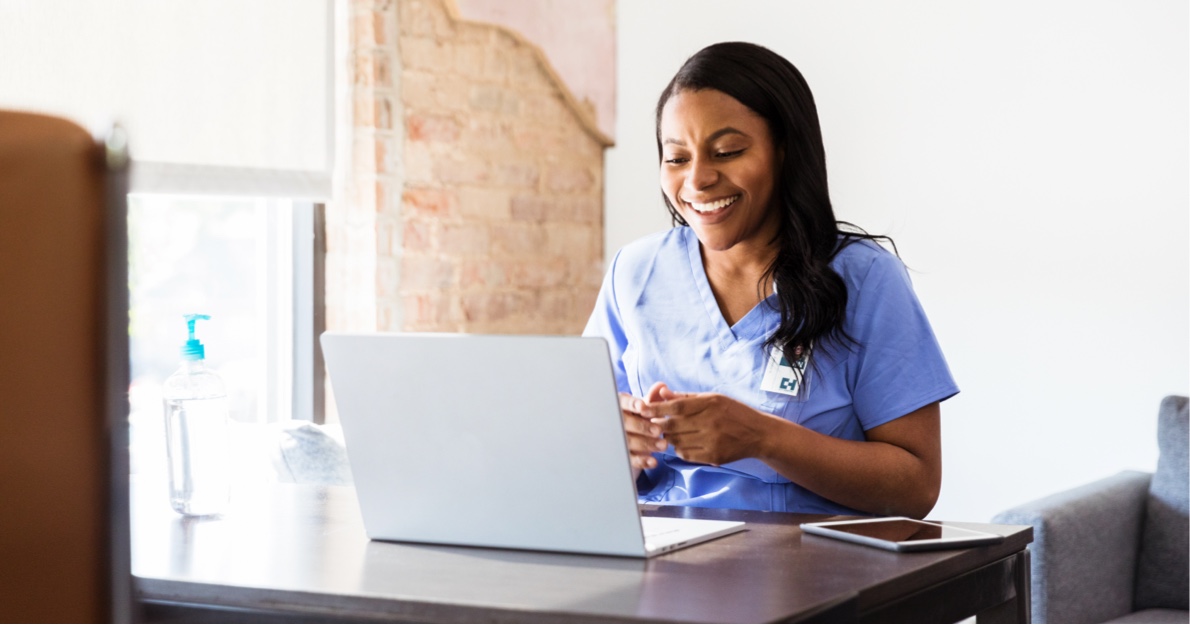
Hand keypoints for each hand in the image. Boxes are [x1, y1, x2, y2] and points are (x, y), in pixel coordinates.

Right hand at [618, 382, 669, 470]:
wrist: (631, 438)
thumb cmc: (639, 417)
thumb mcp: (646, 407)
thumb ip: (653, 397)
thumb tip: (661, 386)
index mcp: (620, 405)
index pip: (624, 403)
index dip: (632, 405)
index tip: (643, 407)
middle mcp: (616, 421)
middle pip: (625, 423)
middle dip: (642, 426)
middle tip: (659, 430)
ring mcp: (617, 439)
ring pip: (628, 441)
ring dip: (646, 444)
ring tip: (663, 445)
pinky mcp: (622, 455)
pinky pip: (630, 459)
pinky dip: (641, 461)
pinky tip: (653, 461)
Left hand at [638, 384, 773, 465]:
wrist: (758, 434)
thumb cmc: (733, 412)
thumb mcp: (713, 398)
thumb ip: (686, 398)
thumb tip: (661, 393)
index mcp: (710, 403)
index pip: (676, 407)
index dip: (656, 408)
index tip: (642, 409)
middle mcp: (711, 422)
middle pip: (673, 426)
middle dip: (658, 425)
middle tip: (651, 423)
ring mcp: (712, 441)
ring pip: (676, 442)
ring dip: (668, 438)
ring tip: (670, 433)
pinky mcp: (713, 456)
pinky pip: (686, 454)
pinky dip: (679, 449)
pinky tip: (684, 443)